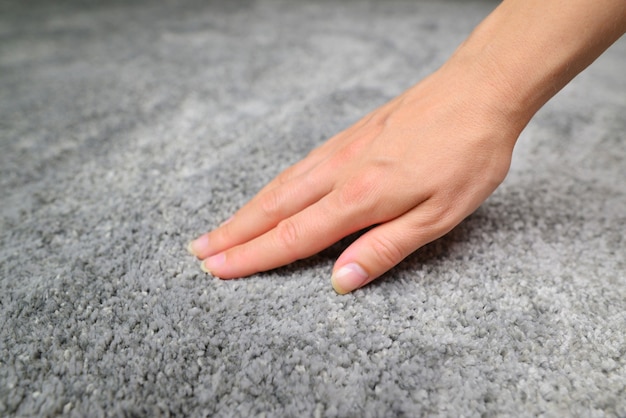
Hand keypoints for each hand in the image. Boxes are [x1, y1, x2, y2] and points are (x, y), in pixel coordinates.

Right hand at [189, 61, 522, 293]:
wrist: (479, 90)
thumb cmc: (467, 154)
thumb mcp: (439, 216)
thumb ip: (385, 249)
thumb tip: (339, 281)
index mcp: (361, 197)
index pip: (293, 236)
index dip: (252, 257)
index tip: (217, 270)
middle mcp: (341, 172)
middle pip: (274, 209)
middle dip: (233, 234)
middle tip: (198, 253)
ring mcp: (341, 150)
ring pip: (282, 186)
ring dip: (246, 211)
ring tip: (220, 229)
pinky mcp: (349, 136)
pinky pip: (299, 167)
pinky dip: (273, 187)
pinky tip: (269, 194)